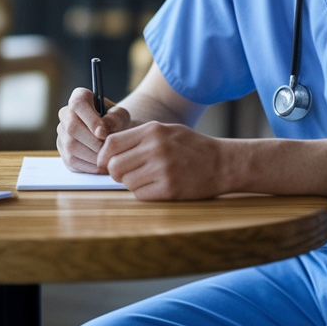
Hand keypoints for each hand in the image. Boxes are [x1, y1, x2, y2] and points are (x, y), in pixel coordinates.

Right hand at [57, 87, 131, 173]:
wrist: (113, 135)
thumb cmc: (116, 122)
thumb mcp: (120, 116)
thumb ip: (114, 119)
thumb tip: (101, 131)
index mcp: (79, 98)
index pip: (78, 104)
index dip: (90, 120)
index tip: (103, 133)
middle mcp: (65, 114)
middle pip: (72, 127)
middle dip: (93, 142)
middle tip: (108, 150)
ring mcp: (62, 133)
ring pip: (71, 146)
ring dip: (92, 155)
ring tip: (108, 159)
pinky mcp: (63, 152)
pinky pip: (72, 161)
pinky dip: (89, 166)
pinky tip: (102, 165)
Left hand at [97, 121, 225, 200]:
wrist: (223, 163)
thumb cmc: (191, 147)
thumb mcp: (166, 131)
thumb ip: (138, 138)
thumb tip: (107, 151)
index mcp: (152, 130)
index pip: (111, 144)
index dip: (103, 157)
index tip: (105, 164)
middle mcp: (155, 148)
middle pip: (114, 165)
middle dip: (116, 173)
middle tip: (127, 174)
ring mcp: (163, 169)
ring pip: (126, 182)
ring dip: (132, 184)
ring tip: (147, 179)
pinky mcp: (170, 188)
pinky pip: (140, 195)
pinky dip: (144, 193)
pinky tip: (157, 187)